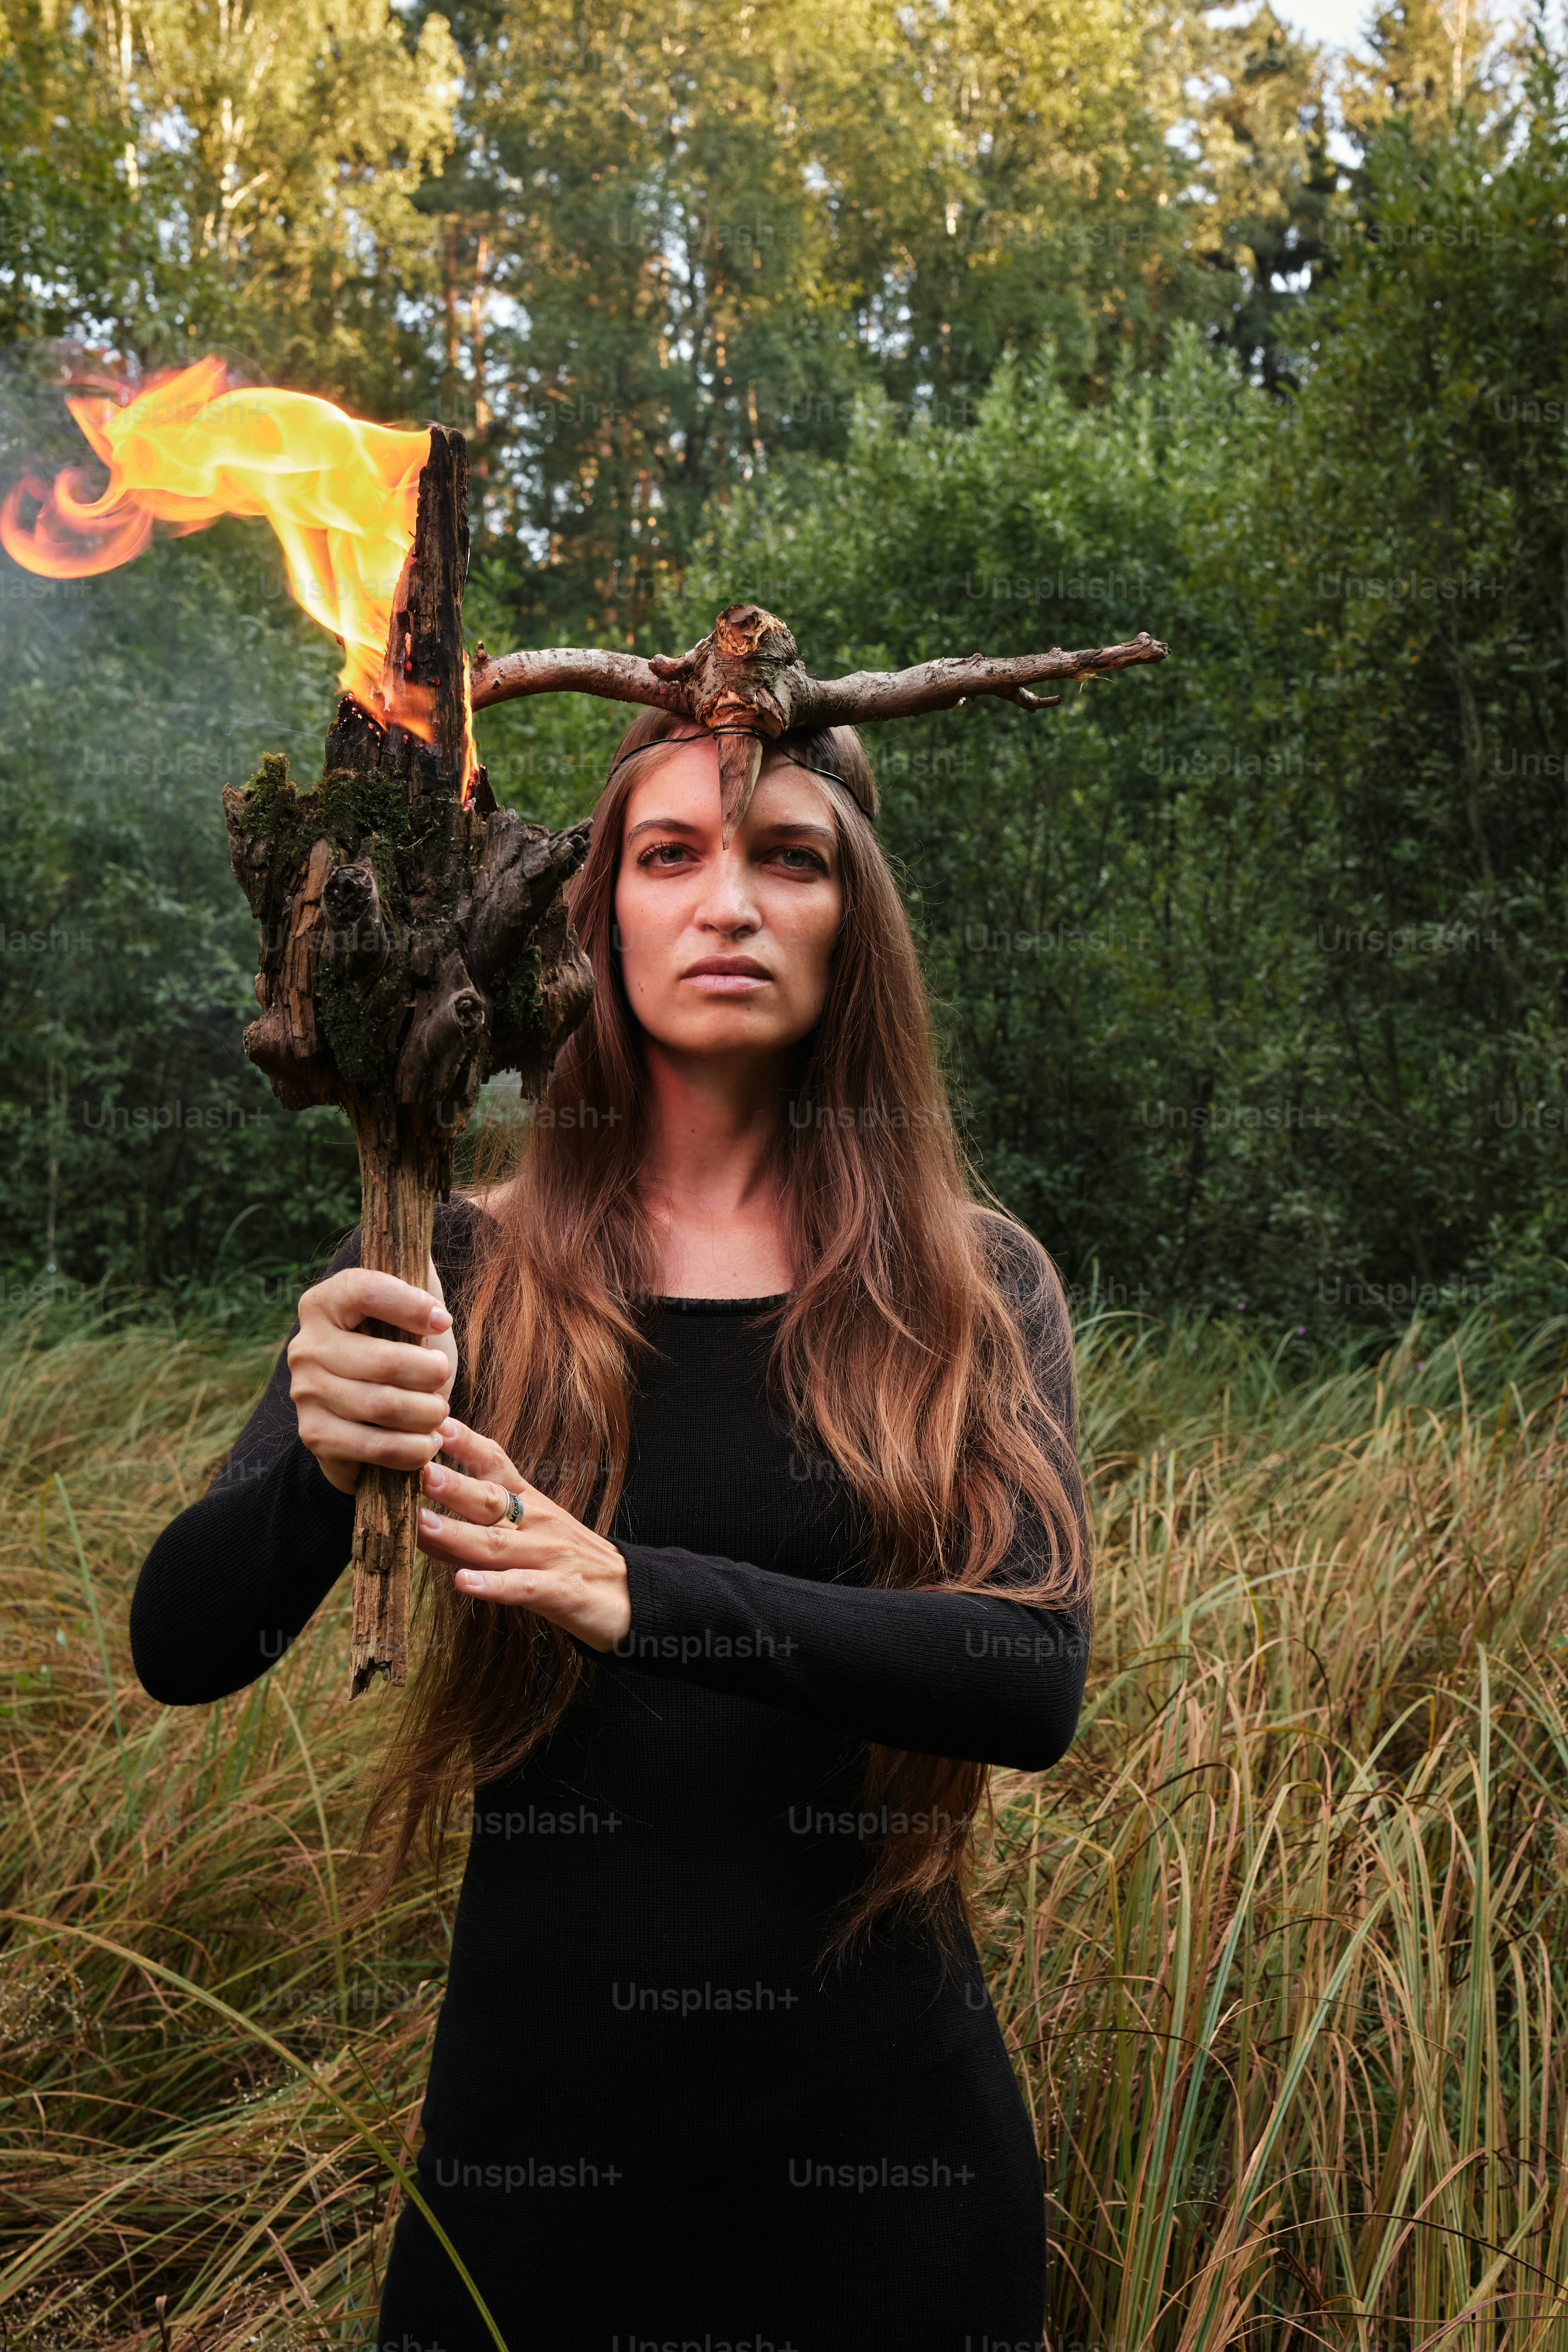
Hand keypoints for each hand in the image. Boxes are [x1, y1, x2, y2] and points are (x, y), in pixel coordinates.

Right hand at [288, 1261, 458, 1495]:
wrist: (371, 1420)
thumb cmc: (399, 1352)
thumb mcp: (411, 1310)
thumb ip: (416, 1273)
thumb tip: (419, 1241)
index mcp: (324, 1302)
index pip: (365, 1290)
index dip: (411, 1304)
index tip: (443, 1319)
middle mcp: (305, 1345)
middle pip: (384, 1360)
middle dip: (431, 1373)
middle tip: (443, 1377)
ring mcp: (305, 1392)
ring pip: (384, 1405)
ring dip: (427, 1413)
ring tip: (439, 1411)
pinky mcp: (315, 1436)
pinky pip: (376, 1446)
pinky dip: (413, 1449)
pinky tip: (426, 1443)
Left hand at [416, 1421, 631, 1653]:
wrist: (630, 1595)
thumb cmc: (567, 1560)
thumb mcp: (527, 1531)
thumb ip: (478, 1523)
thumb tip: (420, 1511)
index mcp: (528, 1502)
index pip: (496, 1463)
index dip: (466, 1443)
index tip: (435, 1423)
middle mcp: (536, 1523)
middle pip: (490, 1500)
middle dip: (453, 1485)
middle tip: (418, 1470)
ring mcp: (549, 1556)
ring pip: (497, 1544)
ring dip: (457, 1534)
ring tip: (422, 1524)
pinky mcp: (561, 1592)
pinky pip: (523, 1587)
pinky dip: (493, 1585)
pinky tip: (465, 1583)